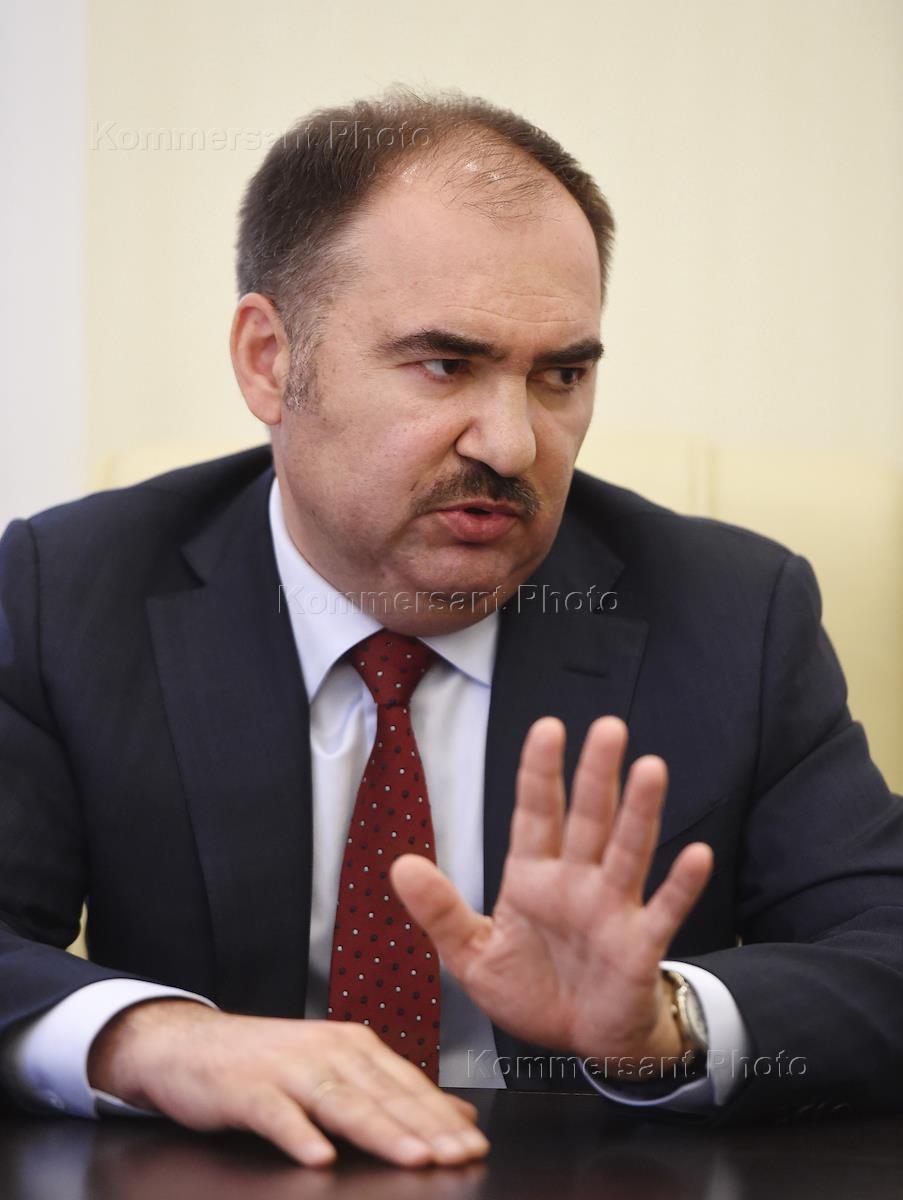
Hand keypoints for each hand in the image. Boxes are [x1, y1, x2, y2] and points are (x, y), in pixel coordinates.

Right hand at [87, 1000, 487, 1167]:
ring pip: (343, 1103)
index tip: (475, 1145)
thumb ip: (388, 1091)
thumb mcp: (333, 1068)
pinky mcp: (249, 1090)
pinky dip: (300, 1135)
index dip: (443, 1118)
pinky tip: (318, 1157)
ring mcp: (289, 1070)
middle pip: (385, 1095)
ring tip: (413, 1157)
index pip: (408, 1086)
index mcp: (353, 1046)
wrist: (189, 1045)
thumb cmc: (267, 1063)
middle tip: (461, 1157)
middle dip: (427, 1129)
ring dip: (380, 1131)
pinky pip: (278, 1115)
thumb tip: (452, 1115)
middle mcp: (328, 1052)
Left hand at [391, 716, 712, 1068]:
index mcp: (533, 876)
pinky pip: (664, 910)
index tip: (548, 728)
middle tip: (608, 728)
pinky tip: (696, 855)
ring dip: (640, 812)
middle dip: (596, 774)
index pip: (536, 813)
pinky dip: (681, 885)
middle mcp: (576, 881)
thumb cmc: (531, 990)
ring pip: (627, 850)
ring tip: (650, 769)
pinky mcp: (640, 945)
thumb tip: (400, 866)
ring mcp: (612, 909)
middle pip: (589, 818)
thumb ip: (440, 911)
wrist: (579, 1040)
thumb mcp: (471, 955)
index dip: (540, 773)